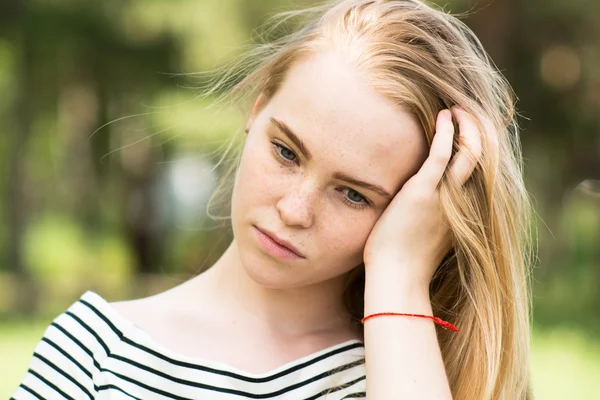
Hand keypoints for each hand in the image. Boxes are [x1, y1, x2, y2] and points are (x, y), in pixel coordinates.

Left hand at [363, 107, 485, 288]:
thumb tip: (419, 211)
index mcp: (464, 212)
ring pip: (469, 153)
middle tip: (465, 115)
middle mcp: (461, 202)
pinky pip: (441, 155)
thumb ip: (432, 219)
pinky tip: (443, 118)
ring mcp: (444, 196)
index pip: (478, 174)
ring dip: (465, 127)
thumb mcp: (425, 237)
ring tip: (456, 111)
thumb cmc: (403, 263)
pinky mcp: (424, 191)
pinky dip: (445, 133)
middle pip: (481, 159)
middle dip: (477, 133)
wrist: (397, 277)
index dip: (476, 150)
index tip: (465, 136)